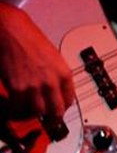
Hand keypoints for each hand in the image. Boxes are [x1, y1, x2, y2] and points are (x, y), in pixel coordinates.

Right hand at [0, 3, 74, 118]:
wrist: (11, 31)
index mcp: (64, 74)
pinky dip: (15, 111)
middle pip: (56, 112)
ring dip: (31, 114)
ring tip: (26, 112)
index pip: (69, 101)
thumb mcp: (53, 58)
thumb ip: (55, 75)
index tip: (57, 111)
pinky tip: (13, 108)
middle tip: (45, 121)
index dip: (62, 108)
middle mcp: (51, 82)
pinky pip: (18, 108)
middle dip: (50, 119)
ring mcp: (34, 86)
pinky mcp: (17, 88)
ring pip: (37, 112)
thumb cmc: (29, 39)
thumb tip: (53, 91)